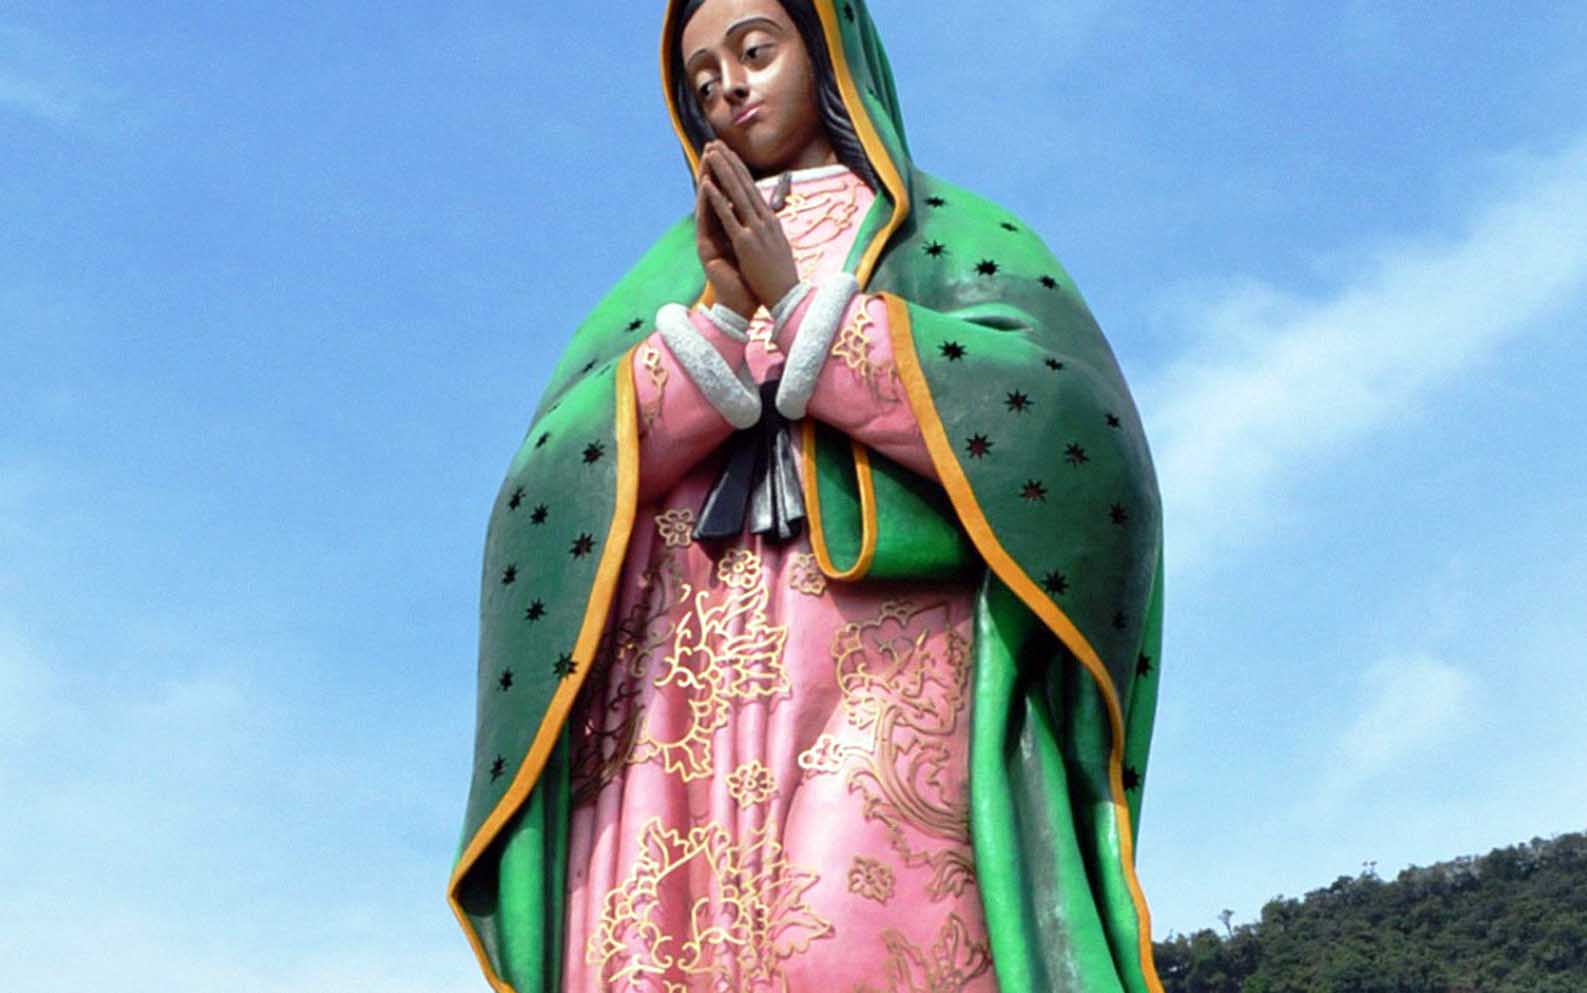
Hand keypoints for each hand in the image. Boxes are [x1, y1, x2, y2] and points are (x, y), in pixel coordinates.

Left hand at [699, 141, 799, 309]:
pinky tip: (708, 186)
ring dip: (722, 172)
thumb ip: (771, 230)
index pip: (754, 188)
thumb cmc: (782, 277)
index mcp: (772, 220)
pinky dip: (718, 200)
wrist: (787, 297)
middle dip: (729, 162)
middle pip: (745, 184)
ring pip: (736, 194)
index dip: (740, 168)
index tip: (729, 153)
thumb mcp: (779, 246)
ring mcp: (756, 230)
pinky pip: (729, 217)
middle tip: (716, 144)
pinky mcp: (746, 243)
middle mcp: (765, 220)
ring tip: (710, 154)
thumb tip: (768, 219)